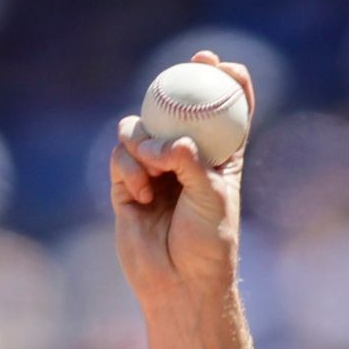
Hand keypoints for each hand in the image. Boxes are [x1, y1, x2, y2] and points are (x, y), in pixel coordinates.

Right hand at [109, 53, 252, 314]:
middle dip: (181, 81)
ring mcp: (154, 169)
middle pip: (179, 107)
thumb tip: (172, 142)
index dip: (226, 84)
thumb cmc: (208, 246)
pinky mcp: (128, 183)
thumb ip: (193, 165)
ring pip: (142, 128)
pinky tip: (142, 192)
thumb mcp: (213, 200)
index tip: (223, 67)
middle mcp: (186, 159)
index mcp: (219, 160)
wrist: (178, 284)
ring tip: (155, 165)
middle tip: (190, 64)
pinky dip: (130, 167)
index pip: (225, 113)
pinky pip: (122, 155)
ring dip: (145, 138)